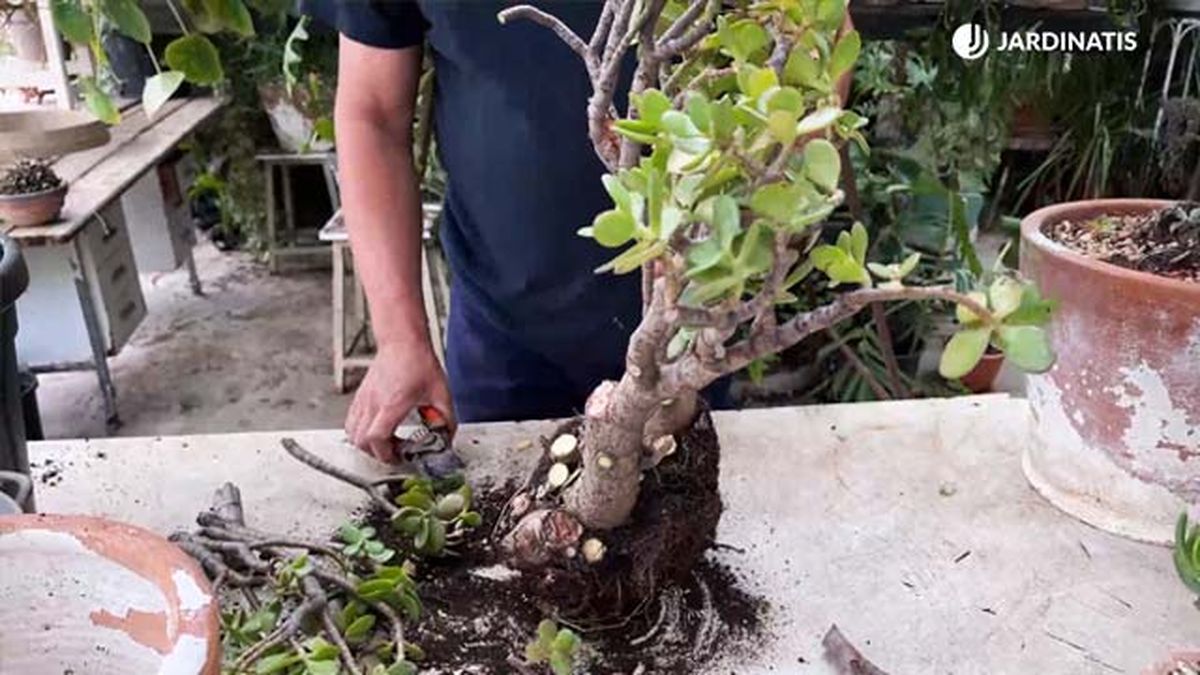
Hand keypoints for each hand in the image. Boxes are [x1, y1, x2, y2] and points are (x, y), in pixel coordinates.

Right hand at [345, 342, 454, 462]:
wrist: (402, 341)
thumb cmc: (418, 362)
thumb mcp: (441, 393)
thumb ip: (446, 418)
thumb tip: (447, 436)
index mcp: (392, 404)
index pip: (377, 437)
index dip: (387, 454)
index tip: (400, 456)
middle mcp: (374, 403)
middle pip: (361, 440)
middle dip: (378, 453)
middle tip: (396, 452)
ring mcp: (364, 399)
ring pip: (352, 433)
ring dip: (367, 444)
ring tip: (386, 442)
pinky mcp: (361, 396)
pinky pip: (351, 421)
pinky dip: (360, 432)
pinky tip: (377, 429)